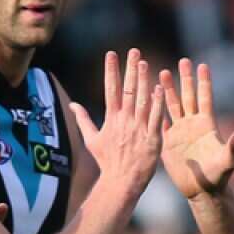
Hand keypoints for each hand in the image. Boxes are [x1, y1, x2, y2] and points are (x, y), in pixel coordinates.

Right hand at [69, 49, 164, 194]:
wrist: (121, 182)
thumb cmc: (107, 162)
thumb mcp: (92, 140)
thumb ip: (83, 120)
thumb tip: (73, 105)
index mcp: (111, 119)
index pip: (110, 89)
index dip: (111, 70)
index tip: (111, 54)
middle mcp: (125, 121)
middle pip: (128, 90)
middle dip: (130, 69)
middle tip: (134, 51)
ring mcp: (139, 129)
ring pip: (142, 100)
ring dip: (144, 81)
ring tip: (146, 63)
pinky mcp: (152, 139)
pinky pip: (155, 117)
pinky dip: (157, 103)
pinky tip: (160, 88)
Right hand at [159, 59, 233, 198]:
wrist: (202, 191)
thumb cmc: (218, 177)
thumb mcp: (228, 160)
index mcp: (207, 125)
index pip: (205, 98)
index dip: (204, 82)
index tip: (202, 65)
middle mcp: (193, 125)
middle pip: (189, 96)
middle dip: (186, 79)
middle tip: (183, 61)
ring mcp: (180, 132)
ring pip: (173, 106)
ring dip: (168, 90)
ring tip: (162, 72)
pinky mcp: (168, 142)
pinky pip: (161, 122)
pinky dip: (156, 110)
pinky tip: (149, 99)